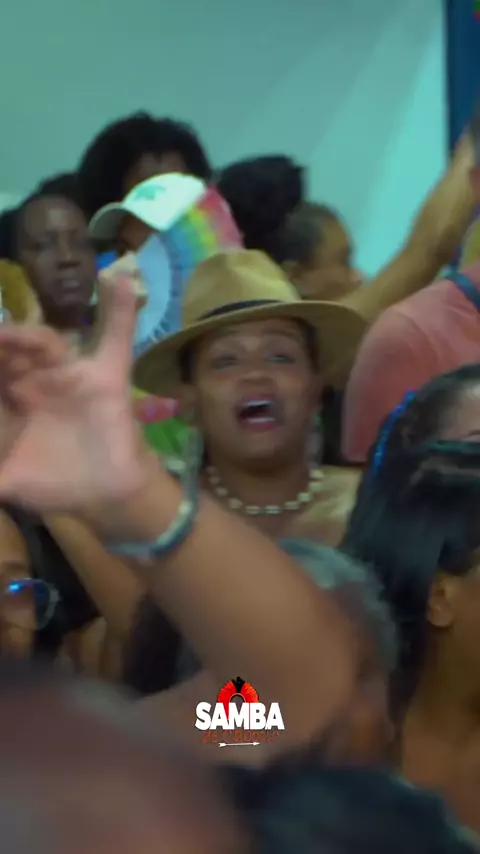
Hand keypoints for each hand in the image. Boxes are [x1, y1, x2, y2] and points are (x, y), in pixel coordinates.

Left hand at [0, 279, 151, 514]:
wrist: (104, 497)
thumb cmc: (55, 483)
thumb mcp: (6, 480)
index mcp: (11, 399)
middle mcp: (37, 380)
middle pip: (11, 350)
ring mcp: (71, 375)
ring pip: (47, 343)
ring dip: (27, 335)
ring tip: (9, 336)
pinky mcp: (106, 378)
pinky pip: (117, 339)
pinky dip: (122, 310)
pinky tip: (122, 280)